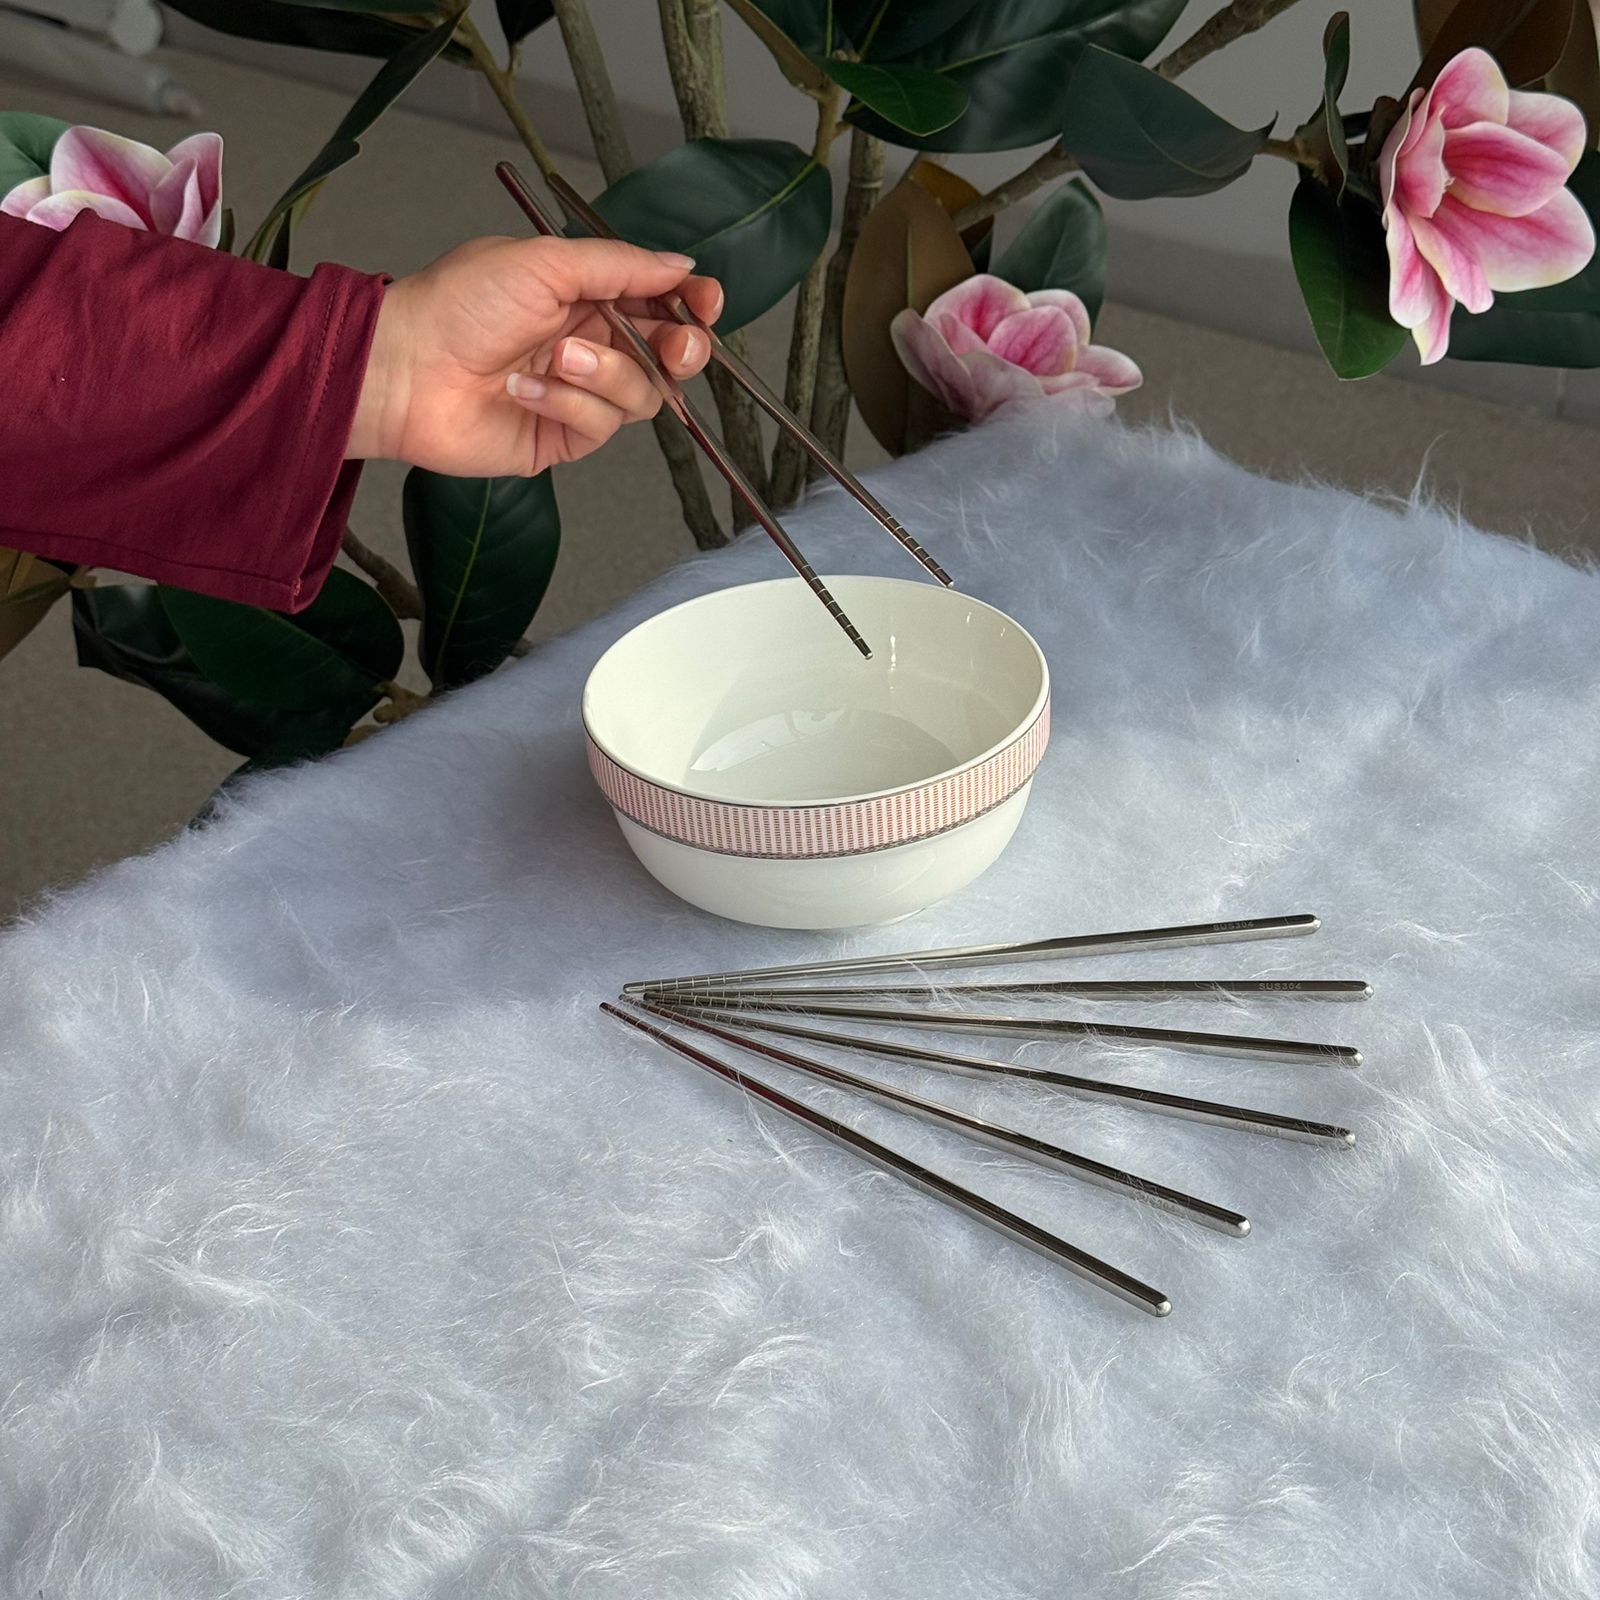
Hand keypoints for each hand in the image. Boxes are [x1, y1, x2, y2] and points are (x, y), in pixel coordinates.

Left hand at [346, 235, 722, 475]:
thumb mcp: (545, 262)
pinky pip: (600, 424)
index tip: (705, 302)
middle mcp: (592, 345)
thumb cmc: (458, 305)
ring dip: (606, 374)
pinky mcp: (564, 437)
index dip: (693, 303)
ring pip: (642, 394)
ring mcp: (580, 394)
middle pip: (669, 355)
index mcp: (588, 295)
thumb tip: (681, 263)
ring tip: (556, 358)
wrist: (407, 368)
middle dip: (678, 349)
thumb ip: (620, 265)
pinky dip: (568, 402)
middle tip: (671, 345)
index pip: (662, 301)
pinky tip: (525, 388)